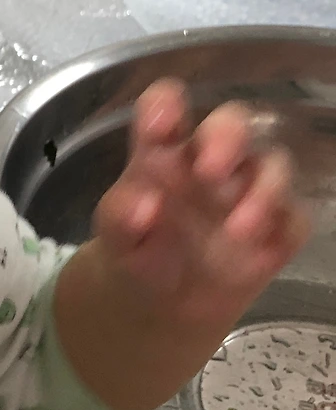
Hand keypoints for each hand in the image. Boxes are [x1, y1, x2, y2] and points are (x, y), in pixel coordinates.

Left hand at [92, 79, 308, 331]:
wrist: (161, 305)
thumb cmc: (137, 251)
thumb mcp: (115, 236)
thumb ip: (120, 215)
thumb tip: (145, 205)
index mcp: (163, 151)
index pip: (166, 105)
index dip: (166, 104)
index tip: (160, 126)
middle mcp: (209, 160)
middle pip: (232, 122)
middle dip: (227, 135)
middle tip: (210, 169)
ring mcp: (247, 191)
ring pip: (273, 164)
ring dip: (262, 189)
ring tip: (236, 230)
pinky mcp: (275, 228)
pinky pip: (293, 216)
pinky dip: (282, 225)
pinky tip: (256, 246)